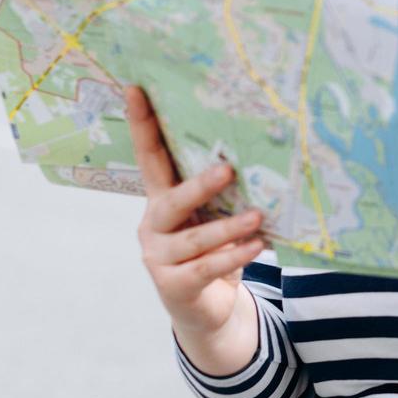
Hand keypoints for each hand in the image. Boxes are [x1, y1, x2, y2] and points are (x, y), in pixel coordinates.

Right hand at [127, 85, 263, 361]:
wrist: (207, 309)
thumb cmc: (214, 249)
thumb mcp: (215, 215)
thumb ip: (224, 191)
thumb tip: (261, 152)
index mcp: (161, 200)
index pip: (149, 157)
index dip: (142, 125)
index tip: (136, 88)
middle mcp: (154, 226)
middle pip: (170, 201)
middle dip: (198, 186)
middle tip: (227, 169)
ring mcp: (160, 258)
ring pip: (195, 239)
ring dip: (228, 227)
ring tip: (258, 216)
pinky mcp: (175, 286)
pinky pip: (207, 268)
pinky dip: (233, 256)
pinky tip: (257, 245)